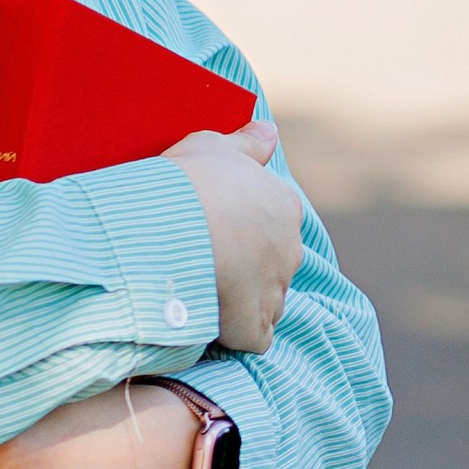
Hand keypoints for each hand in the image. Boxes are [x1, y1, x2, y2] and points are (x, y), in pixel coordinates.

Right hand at [163, 123, 302, 352]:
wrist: (178, 225)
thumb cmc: (193, 180)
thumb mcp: (215, 145)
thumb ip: (247, 143)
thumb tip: (271, 132)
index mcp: (283, 204)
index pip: (276, 222)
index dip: (246, 230)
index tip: (216, 230)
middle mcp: (290, 247)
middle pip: (275, 263)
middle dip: (248, 268)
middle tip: (206, 263)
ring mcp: (275, 288)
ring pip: (267, 300)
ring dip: (244, 302)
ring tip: (205, 296)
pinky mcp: (255, 323)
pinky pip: (254, 336)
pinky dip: (238, 335)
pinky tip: (214, 328)